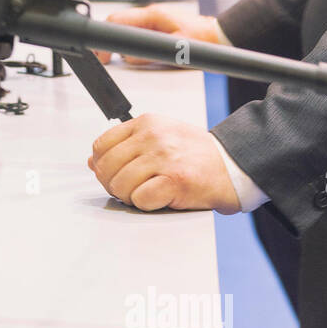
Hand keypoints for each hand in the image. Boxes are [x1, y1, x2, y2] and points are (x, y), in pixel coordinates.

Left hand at [88, 114, 240, 212]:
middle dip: (114, 184)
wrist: (233, 166)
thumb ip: (126, 146)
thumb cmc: (196, 155)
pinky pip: (140, 199)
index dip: (103, 165)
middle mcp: (153, 136)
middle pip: (107, 167)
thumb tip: (94, 161)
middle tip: (132, 188)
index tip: (115, 173)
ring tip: (149, 192)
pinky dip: (146, 204)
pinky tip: (160, 197)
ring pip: (120, 185)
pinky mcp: (175, 180)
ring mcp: (163, 158)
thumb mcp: (159, 138)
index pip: (102, 145)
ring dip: (131, 196)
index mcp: (146, 123)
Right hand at [93, 6, 223, 64]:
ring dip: (120, 42)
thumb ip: (148, 55)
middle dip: (109, 42)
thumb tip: (129, 59)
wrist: (219, 35)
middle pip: (118, 23)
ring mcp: (154, 18)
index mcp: (152, 15)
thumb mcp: (173, 51)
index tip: (103, 54)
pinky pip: (138, 31)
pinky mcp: (158, 24)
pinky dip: (131, 42)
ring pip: (127, 28)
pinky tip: (134, 54)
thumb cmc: (202, 39)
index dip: (105, 39)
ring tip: (118, 58)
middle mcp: (151, 13)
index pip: (117, 21)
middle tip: (106, 59)